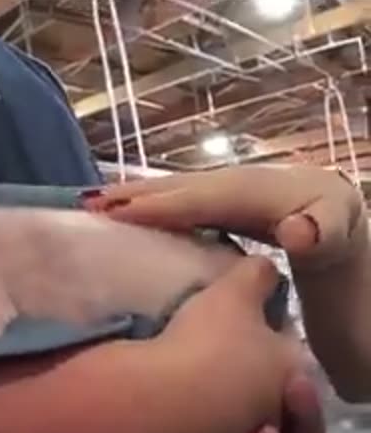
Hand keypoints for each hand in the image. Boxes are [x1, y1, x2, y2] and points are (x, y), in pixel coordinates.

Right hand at [89, 165, 367, 273]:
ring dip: (135, 196)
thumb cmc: (341, 249)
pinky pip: (183, 201)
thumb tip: (296, 231)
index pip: (209, 199)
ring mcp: (235, 190)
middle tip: (88, 204)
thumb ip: (322, 236)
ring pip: (179, 190)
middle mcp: (247, 183)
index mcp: (269, 194)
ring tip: (91, 204)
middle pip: (186, 187)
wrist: (348, 235)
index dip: (164, 205)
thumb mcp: (340, 242)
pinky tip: (122, 212)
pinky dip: (151, 203)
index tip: (120, 213)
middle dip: (137, 194)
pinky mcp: (228, 203)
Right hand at [156, 257, 324, 432]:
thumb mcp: (231, 297)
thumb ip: (254, 280)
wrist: (160, 406)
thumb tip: (264, 265)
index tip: (253, 347)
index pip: (302, 382)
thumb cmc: (202, 348)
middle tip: (252, 390)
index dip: (289, 371)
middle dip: (286, 421)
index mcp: (289, 386)